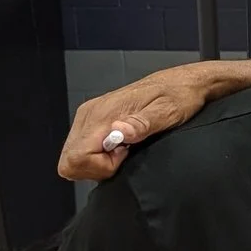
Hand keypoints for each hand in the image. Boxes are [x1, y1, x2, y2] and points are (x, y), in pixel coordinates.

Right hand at [56, 65, 218, 181]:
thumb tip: (119, 132)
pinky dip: (99, 157)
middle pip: (69, 160)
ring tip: (125, 150)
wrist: (181, 82)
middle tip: (124, 155)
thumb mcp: (168, 112)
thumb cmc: (178, 95)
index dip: (100, 166)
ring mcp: (89, 117)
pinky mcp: (93, 121)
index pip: (77, 156)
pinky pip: (82, 149)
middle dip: (97, 168)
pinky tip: (121, 147)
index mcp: (103, 113)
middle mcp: (89, 114)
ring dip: (98, 163)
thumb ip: (142, 124)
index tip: (124, 155)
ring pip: (73, 157)